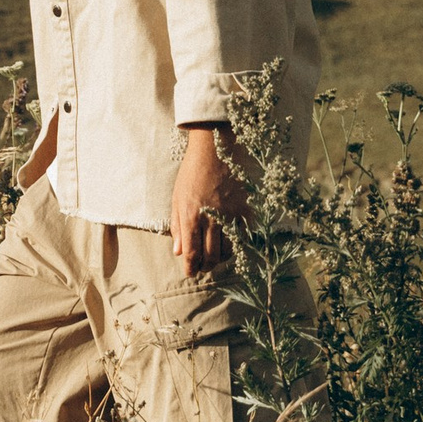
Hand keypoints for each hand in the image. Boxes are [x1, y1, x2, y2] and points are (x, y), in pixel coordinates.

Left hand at [171, 123, 245, 274]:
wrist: (216, 148)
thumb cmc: (192, 172)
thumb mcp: (177, 197)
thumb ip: (177, 226)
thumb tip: (178, 251)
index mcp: (192, 216)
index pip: (191, 253)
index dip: (191, 267)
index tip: (190, 272)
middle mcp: (212, 219)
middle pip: (211, 257)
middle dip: (206, 266)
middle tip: (202, 268)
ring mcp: (231, 215)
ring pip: (229, 250)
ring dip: (220, 258)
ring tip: (214, 256)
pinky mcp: (245, 210)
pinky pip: (242, 237)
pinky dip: (236, 245)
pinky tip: (229, 243)